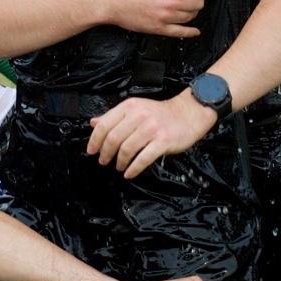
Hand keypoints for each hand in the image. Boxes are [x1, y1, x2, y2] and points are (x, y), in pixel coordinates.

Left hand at [88, 94, 216, 178]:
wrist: (189, 113)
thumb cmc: (161, 113)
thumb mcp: (136, 108)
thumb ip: (114, 116)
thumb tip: (93, 122)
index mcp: (130, 107)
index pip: (105, 123)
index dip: (95, 139)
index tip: (91, 150)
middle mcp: (139, 115)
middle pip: (114, 138)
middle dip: (105, 153)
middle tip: (103, 161)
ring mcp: (151, 128)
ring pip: (127, 149)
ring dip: (119, 161)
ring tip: (118, 167)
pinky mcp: (163, 141)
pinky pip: (143, 158)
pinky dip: (133, 168)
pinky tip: (129, 173)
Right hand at [101, 0, 214, 36]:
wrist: (112, 0)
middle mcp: (173, 0)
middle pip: (199, 2)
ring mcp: (167, 17)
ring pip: (192, 16)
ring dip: (191, 11)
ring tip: (183, 7)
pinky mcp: (160, 29)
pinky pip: (181, 32)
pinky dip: (190, 32)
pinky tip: (195, 31)